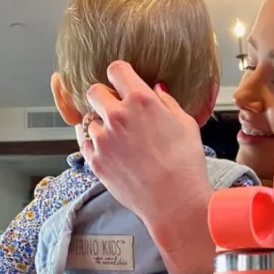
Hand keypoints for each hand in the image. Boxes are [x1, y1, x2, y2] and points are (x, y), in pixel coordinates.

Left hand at [81, 61, 211, 249]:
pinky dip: (96, 146)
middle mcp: (117, 116)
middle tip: (117, 111)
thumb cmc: (186, 167)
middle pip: (95, 91)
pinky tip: (113, 154)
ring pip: (90, 121)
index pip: (117, 69)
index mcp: (141, 101)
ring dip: (102, 126)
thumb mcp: (186, 126)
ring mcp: (103, 139)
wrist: (175, 204)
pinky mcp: (95, 162)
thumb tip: (158, 91)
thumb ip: (168, 103)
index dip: (120, 75)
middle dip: (105, 97)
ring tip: (120, 142)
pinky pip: (86, 145)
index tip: (123, 82)